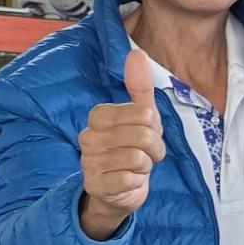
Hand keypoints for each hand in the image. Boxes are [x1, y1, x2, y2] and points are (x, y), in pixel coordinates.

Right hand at [78, 46, 164, 239]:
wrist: (118, 192)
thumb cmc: (131, 149)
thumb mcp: (141, 117)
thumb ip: (139, 87)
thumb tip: (137, 53)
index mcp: (98, 115)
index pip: (144, 114)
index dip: (154, 128)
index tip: (147, 136)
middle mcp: (88, 136)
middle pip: (143, 135)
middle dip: (154, 149)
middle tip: (146, 155)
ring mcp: (88, 161)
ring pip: (138, 159)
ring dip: (146, 167)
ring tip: (136, 168)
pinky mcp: (95, 185)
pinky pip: (131, 179)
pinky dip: (137, 182)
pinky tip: (128, 182)